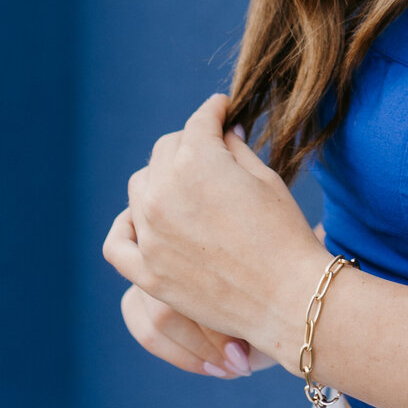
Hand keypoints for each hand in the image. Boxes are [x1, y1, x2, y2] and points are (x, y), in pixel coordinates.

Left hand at [103, 93, 328, 367]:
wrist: (289, 297)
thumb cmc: (285, 234)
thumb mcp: (265, 179)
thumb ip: (235, 148)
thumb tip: (223, 130)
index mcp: (196, 161)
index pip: (198, 122)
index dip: (214, 111)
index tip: (221, 110)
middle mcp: (162, 192)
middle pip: (165, 150)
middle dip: (188, 144)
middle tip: (211, 149)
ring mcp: (149, 234)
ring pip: (140, 188)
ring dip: (161, 180)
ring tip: (186, 188)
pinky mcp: (146, 272)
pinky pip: (118, 242)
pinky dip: (128, 227)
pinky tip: (143, 221)